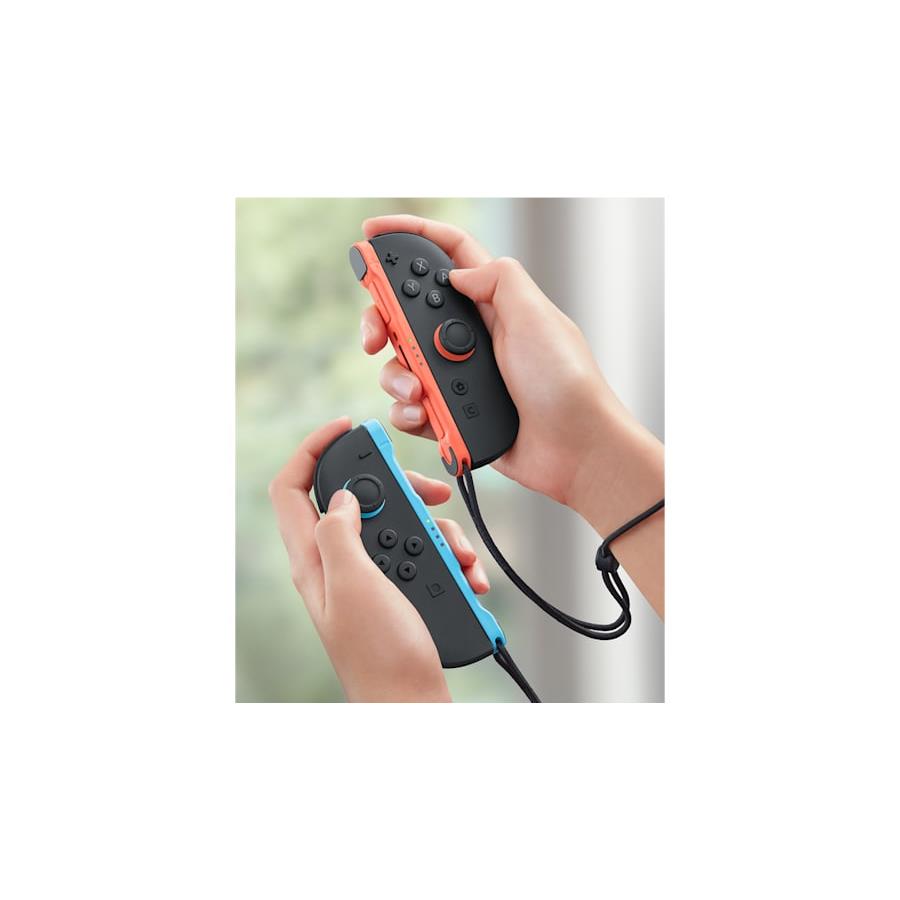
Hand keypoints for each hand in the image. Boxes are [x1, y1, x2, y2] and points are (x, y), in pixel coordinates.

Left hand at [268, 417, 490, 701]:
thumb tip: (341, 496)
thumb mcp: (355, 585)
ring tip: (459, 554)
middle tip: (431, 493)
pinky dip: (446, 558)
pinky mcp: (397, 591)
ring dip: (435, 531)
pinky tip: (465, 574)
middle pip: (357, 499)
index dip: (313, 448)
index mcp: (314, 559)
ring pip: (397, 525)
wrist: (415, 703)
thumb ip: (340, 532)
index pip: (291, 488)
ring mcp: (368, 578)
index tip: (347, 426)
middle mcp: (336, 564)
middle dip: (400, 490)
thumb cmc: (381, 656)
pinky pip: (421, 555)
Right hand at [359, 216, 664, 614]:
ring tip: (419, 391)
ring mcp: (460, 377)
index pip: (447, 256)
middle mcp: (473, 338)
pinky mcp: (453, 415)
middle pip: (407, 314)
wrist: (576, 451)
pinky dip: (410, 412)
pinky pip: (412, 408)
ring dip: (398, 377)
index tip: (372, 233)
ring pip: (402, 364)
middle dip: (382, 321)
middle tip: (375, 336)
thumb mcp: (538, 316)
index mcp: (494, 305)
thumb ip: (497, 280)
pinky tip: (426, 416)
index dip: (409, 237)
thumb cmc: (568, 385)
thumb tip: (458, 272)